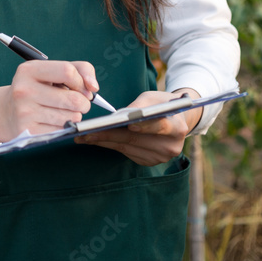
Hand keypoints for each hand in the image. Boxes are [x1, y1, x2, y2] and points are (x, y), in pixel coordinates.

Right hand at [0, 60, 98, 145]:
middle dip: (84, 103)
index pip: (68, 71)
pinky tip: (55, 121)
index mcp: (29, 70)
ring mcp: (25, 112)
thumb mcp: (50, 72)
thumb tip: (93, 88)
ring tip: (64, 111)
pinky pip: (62, 131)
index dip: (82, 81)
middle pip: (73, 99)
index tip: (83, 88)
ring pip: (71, 117)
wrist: (5, 112)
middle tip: (79, 103)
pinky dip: (65, 127)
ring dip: (75, 116)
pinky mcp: (29, 132)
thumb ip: (78, 70)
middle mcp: (24, 90)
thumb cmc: (35, 88)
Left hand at [74, 87, 202, 165]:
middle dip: (109, 134)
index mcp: (177, 127)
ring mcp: (160, 158)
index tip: (129, 124)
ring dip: (104, 141)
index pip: (161, 127)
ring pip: (127, 148)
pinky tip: (96, 140)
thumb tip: (120, 116)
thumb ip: (140, 105)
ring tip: (83, 136)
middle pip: (136, 139)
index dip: (145, 126)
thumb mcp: (153, 98)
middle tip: (86, 131)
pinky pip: (126, 153)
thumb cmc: (161, 104)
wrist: (175, 120)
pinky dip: (110, 145)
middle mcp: (170, 146)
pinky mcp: (149, 162)